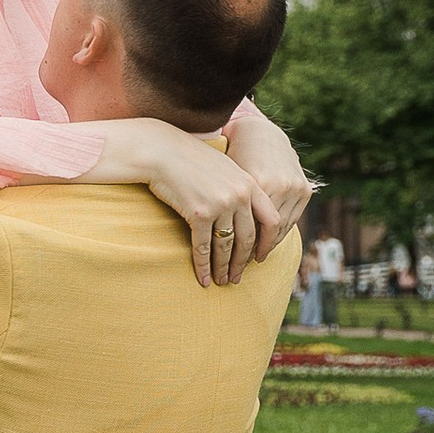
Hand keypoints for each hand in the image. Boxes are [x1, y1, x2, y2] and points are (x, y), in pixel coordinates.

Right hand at [138, 125, 257, 286]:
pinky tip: (203, 278)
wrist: (162, 151)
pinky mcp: (199, 213)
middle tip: (237, 278)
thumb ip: (240, 188)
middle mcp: (240, 195)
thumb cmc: (190, 159)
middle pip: (249, 239)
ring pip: (226, 246)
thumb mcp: (224, 168)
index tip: (260, 258)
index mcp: (250, 183)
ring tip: (221, 281)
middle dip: (242, 263)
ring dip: (223, 268)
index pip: (271, 221)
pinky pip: (203, 247)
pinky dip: (203, 265)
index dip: (269, 244)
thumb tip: (246, 212)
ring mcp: (220, 204)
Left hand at [224, 99, 314, 263]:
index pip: (248, 228)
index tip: (225, 264)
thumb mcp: (224, 179)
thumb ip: (222, 205)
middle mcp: (278, 186)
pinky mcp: (304, 189)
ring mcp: (294, 187)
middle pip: (265, 232)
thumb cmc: (231, 156)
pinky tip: (268, 243)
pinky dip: (279, 234)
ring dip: (267, 247)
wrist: (258, 132)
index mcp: (256, 183)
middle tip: (237, 271)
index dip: (235, 249)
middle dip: (250, 254)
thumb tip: (210, 241)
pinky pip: (292, 220)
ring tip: (252, 260)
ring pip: (281, 229)